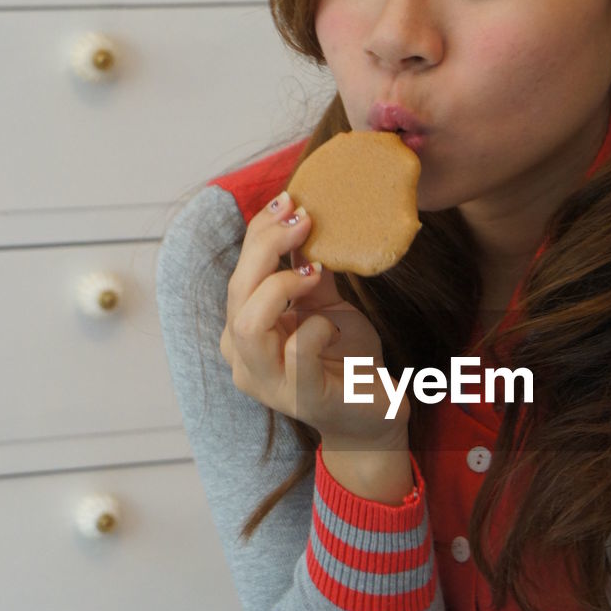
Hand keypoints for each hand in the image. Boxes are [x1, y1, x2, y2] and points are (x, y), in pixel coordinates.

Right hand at [219, 189, 410, 441]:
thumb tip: (303, 218)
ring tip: (317, 274)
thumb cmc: (345, 355)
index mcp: (243, 330)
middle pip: (237, 291)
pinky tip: (333, 326)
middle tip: (305, 221)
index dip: (259, 233)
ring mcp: (268, 382)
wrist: (374, 410)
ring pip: (249, 323)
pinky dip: (316, 327)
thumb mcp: (325, 303)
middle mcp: (244, 358)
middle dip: (268, 247)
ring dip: (283, 286)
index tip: (290, 201)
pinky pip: (296, 351)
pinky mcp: (302, 398)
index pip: (238, 273)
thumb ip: (307, 270)